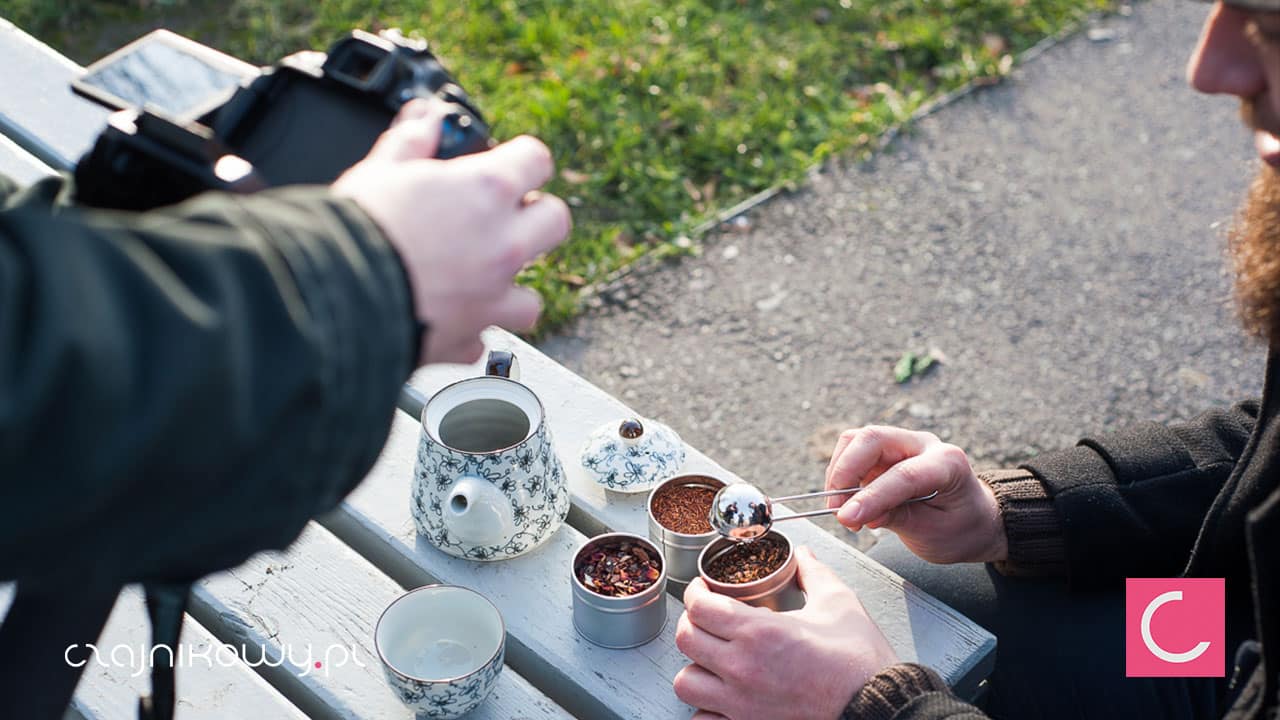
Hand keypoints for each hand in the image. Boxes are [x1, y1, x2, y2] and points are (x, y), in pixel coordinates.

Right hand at [333, 99, 570, 364]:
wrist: (332, 299)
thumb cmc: (356, 231)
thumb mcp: (379, 170)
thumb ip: (410, 142)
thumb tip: (423, 119)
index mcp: (486, 192)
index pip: (537, 160)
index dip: (522, 160)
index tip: (509, 165)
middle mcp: (502, 245)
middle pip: (555, 222)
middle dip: (535, 218)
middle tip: (501, 219)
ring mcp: (492, 297)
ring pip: (531, 297)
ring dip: (510, 288)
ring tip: (477, 280)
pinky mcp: (468, 339)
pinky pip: (480, 339)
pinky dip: (467, 331)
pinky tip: (445, 321)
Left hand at [673, 547, 897, 719]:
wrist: (878, 706)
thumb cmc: (860, 662)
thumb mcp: (838, 603)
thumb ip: (814, 573)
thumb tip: (805, 556)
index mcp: (759, 632)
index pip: (699, 607)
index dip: (695, 592)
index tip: (703, 590)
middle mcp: (742, 668)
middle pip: (685, 639)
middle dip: (692, 622)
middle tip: (707, 617)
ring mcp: (741, 704)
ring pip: (686, 682)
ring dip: (695, 666)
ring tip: (713, 657)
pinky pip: (702, 719)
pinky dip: (706, 706)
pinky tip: (723, 693)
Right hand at [824, 426, 1005, 563]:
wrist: (971, 520)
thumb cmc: (959, 528)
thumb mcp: (932, 533)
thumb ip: (895, 518)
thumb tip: (854, 513)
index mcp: (948, 463)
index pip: (903, 475)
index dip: (871, 496)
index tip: (845, 518)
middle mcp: (924, 444)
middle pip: (872, 439)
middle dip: (845, 473)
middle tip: (837, 509)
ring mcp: (903, 443)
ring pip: (856, 440)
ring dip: (840, 473)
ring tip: (842, 509)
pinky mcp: (885, 450)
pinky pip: (853, 451)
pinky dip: (842, 474)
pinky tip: (849, 501)